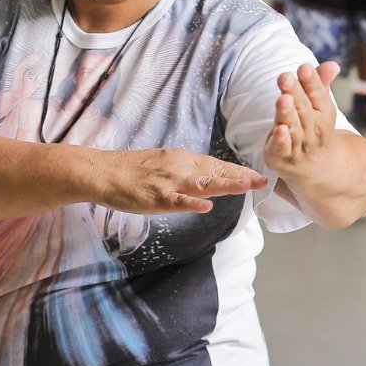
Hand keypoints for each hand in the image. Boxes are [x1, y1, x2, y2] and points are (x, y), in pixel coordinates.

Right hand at [100, 147, 267, 214]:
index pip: (215, 165)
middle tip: (263, 180)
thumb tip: (206, 178)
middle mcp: (179, 168)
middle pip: (215, 172)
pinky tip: (207, 206)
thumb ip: (185, 171)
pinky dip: (191, 203)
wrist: (102, 171)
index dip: (237, 171)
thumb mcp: (164, 164)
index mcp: (182, 160)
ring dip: (226, 185)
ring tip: (246, 186)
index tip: (257, 175)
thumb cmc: (131, 171)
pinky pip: (176, 201)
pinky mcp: (155, 197)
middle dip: (240, 177)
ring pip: (202, 184)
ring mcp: (168, 182)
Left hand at [264, 62, 341, 179]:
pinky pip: (282, 148)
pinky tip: (279, 129)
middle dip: (294, 92)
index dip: (311, 81)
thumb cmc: (315, 128)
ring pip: (292, 127)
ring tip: (283, 99)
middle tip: (285, 77)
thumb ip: (320, 83)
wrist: (319, 168)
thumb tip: (333, 64)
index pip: (317, 94)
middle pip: (303, 108)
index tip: (304, 68)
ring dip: (287, 114)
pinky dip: (281, 140)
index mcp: (324, 112)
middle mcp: (314, 129)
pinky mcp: (282, 157)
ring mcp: (299, 145)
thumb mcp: (320, 106)